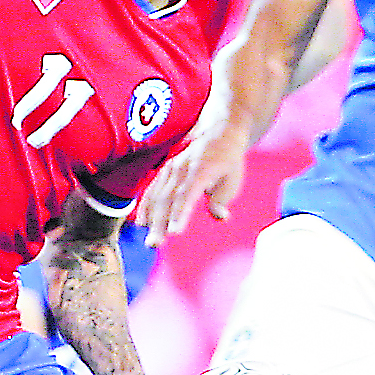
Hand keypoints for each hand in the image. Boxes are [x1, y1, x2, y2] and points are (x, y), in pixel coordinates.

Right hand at [136, 126, 250, 244]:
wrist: (219, 130)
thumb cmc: (228, 159)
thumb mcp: (233, 178)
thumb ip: (222, 199)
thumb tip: (219, 216)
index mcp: (200, 170)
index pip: (186, 195)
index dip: (179, 214)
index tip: (174, 232)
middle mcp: (181, 169)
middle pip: (167, 199)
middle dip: (159, 223)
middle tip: (154, 244)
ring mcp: (170, 168)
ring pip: (157, 196)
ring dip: (151, 220)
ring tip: (149, 240)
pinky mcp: (165, 171)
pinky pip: (151, 190)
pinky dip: (145, 207)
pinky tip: (142, 223)